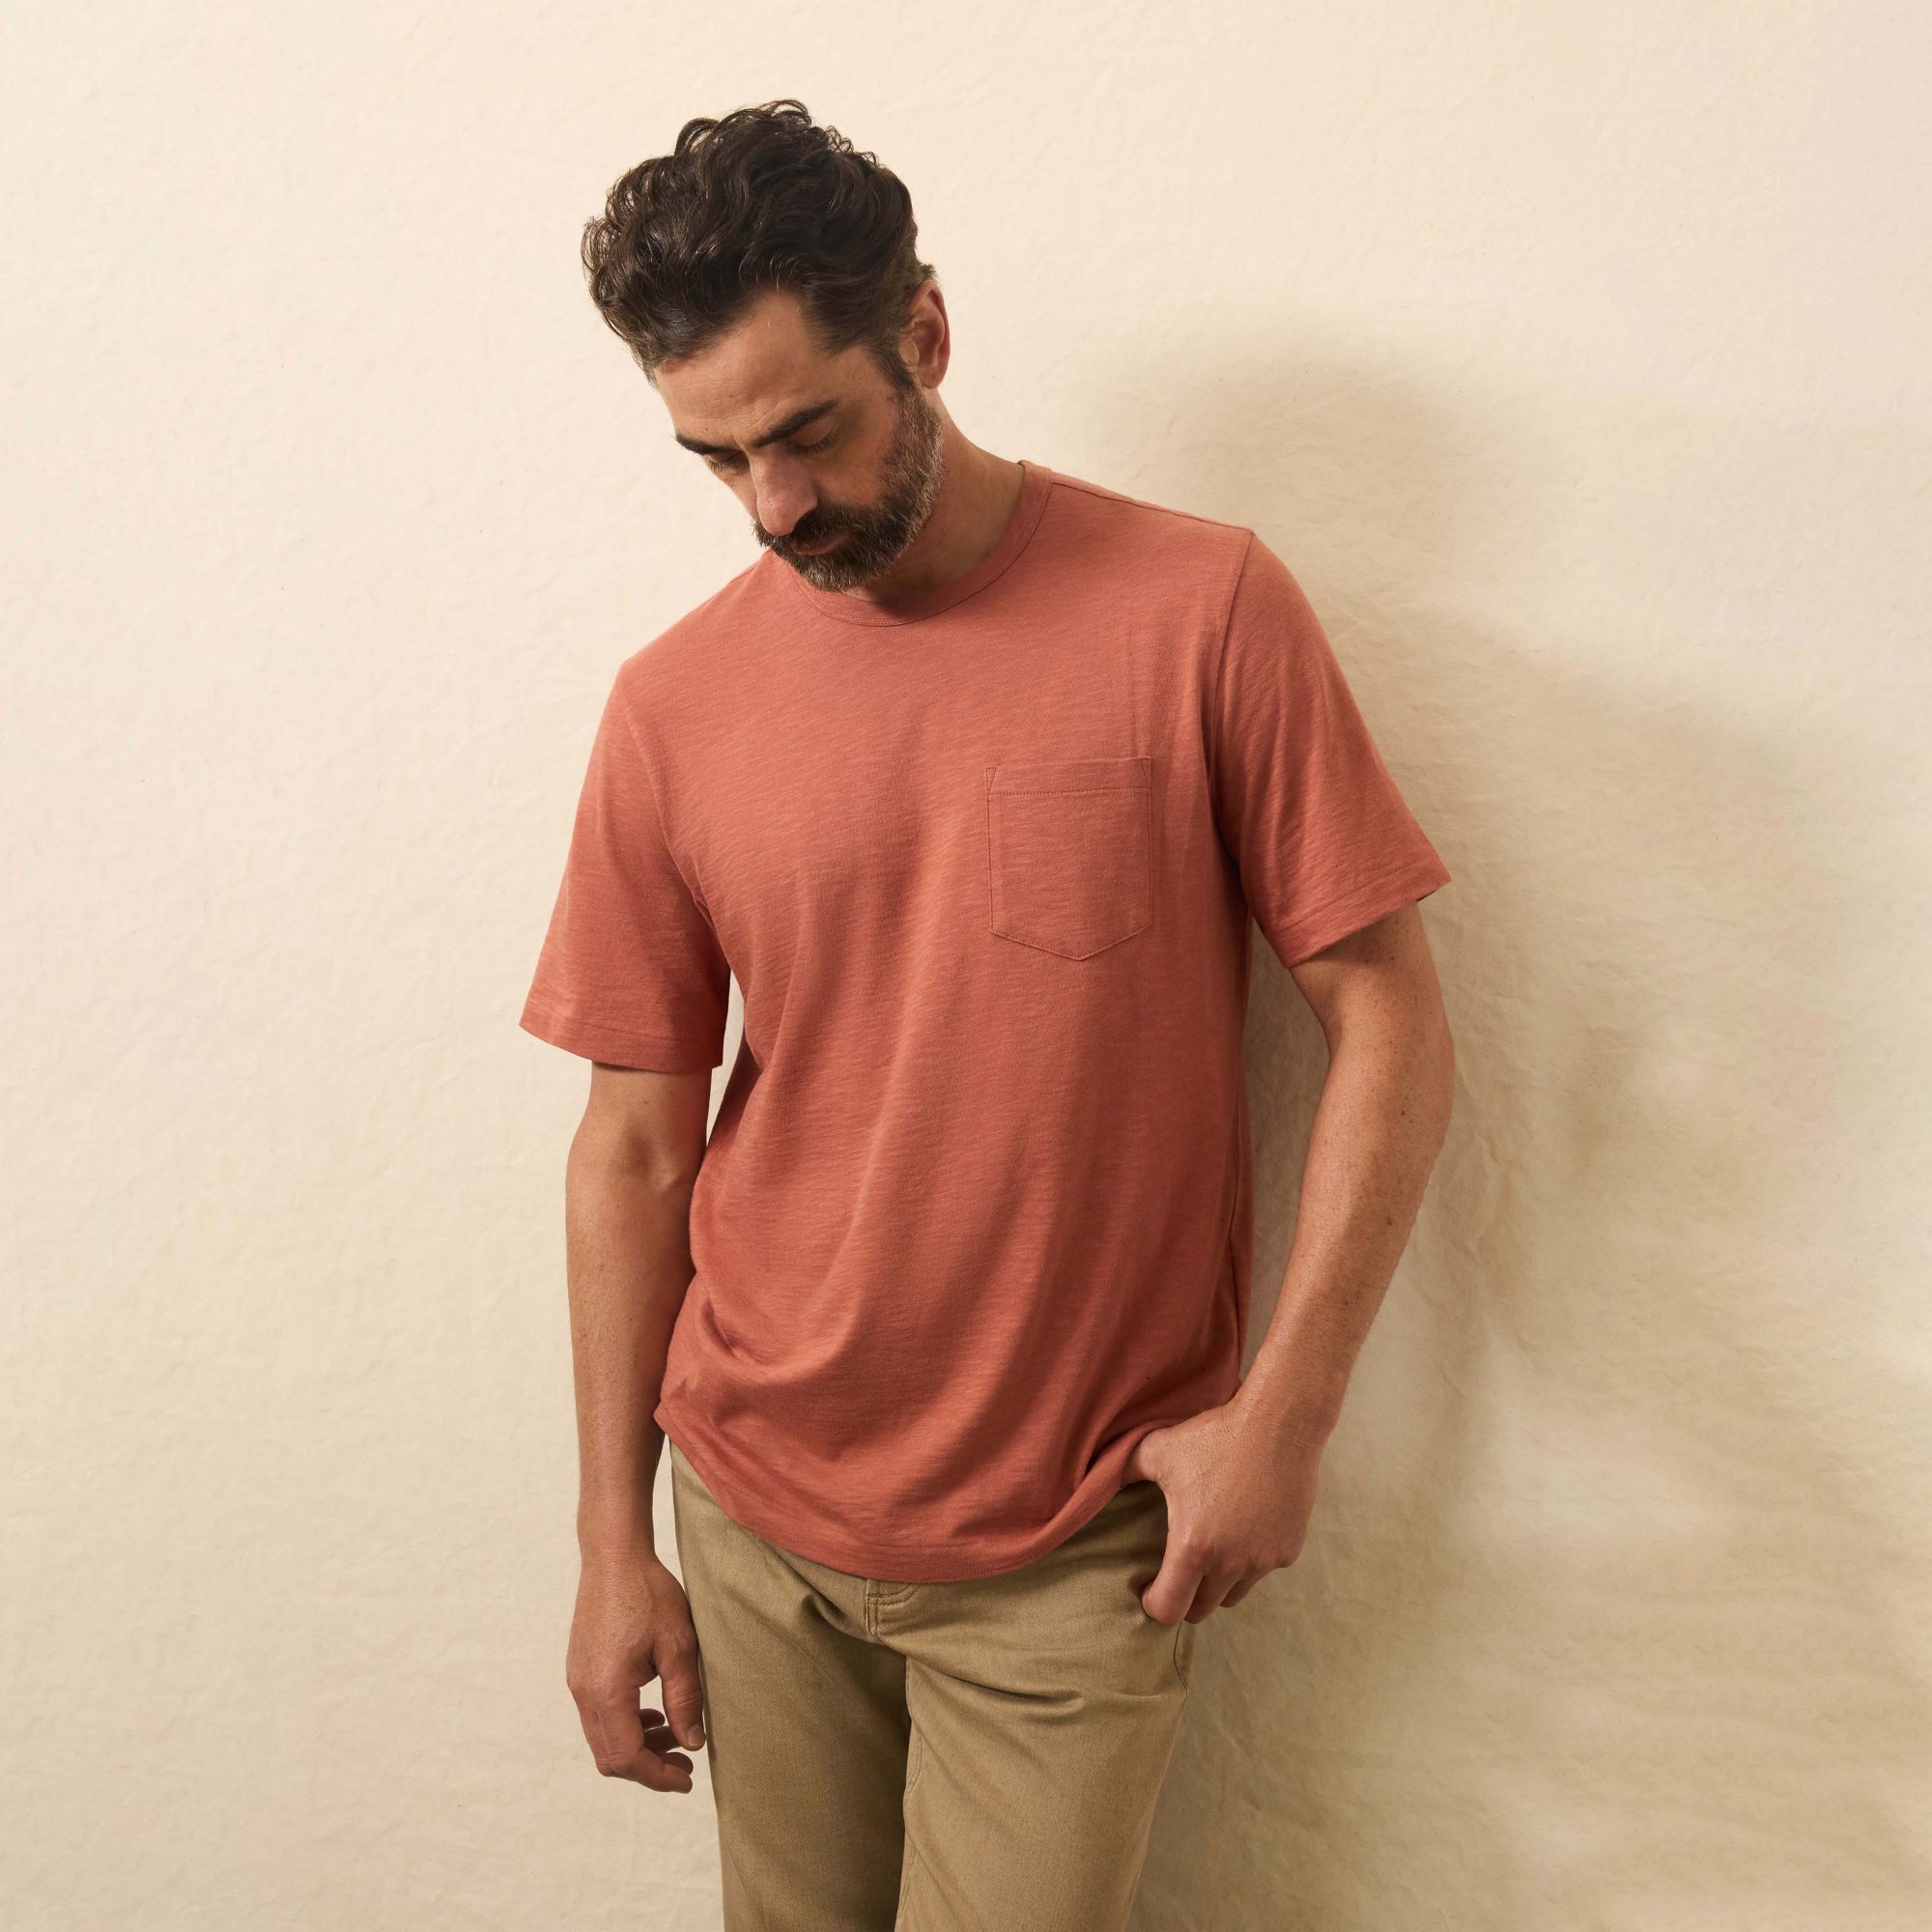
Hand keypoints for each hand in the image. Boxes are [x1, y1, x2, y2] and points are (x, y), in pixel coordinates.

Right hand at [565, 1543, 706, 1792]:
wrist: (614, 1557)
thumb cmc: (649, 1595)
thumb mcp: (678, 1646)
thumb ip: (684, 1699)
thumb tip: (693, 1743)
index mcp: (606, 1691)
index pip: (627, 1757)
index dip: (658, 1776)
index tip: (688, 1780)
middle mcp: (584, 1693)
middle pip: (610, 1756)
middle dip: (648, 1767)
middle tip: (685, 1762)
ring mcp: (577, 1682)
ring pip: (603, 1739)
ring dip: (637, 1747)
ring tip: (676, 1735)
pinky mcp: (580, 1671)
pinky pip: (598, 1716)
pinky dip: (625, 1726)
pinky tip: (654, 1713)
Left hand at [1121, 1397, 1326, 1624]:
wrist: (1279, 1424)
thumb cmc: (1215, 1437)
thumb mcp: (1159, 1449)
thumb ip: (1124, 1470)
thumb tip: (1097, 1478)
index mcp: (1193, 1546)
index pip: (1169, 1609)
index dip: (1153, 1604)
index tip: (1149, 1589)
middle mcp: (1230, 1562)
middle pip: (1202, 1610)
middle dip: (1185, 1597)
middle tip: (1177, 1573)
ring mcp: (1263, 1560)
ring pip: (1234, 1594)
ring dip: (1219, 1583)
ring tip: (1210, 1551)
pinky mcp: (1288, 1551)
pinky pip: (1262, 1570)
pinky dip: (1250, 1560)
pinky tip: (1244, 1528)